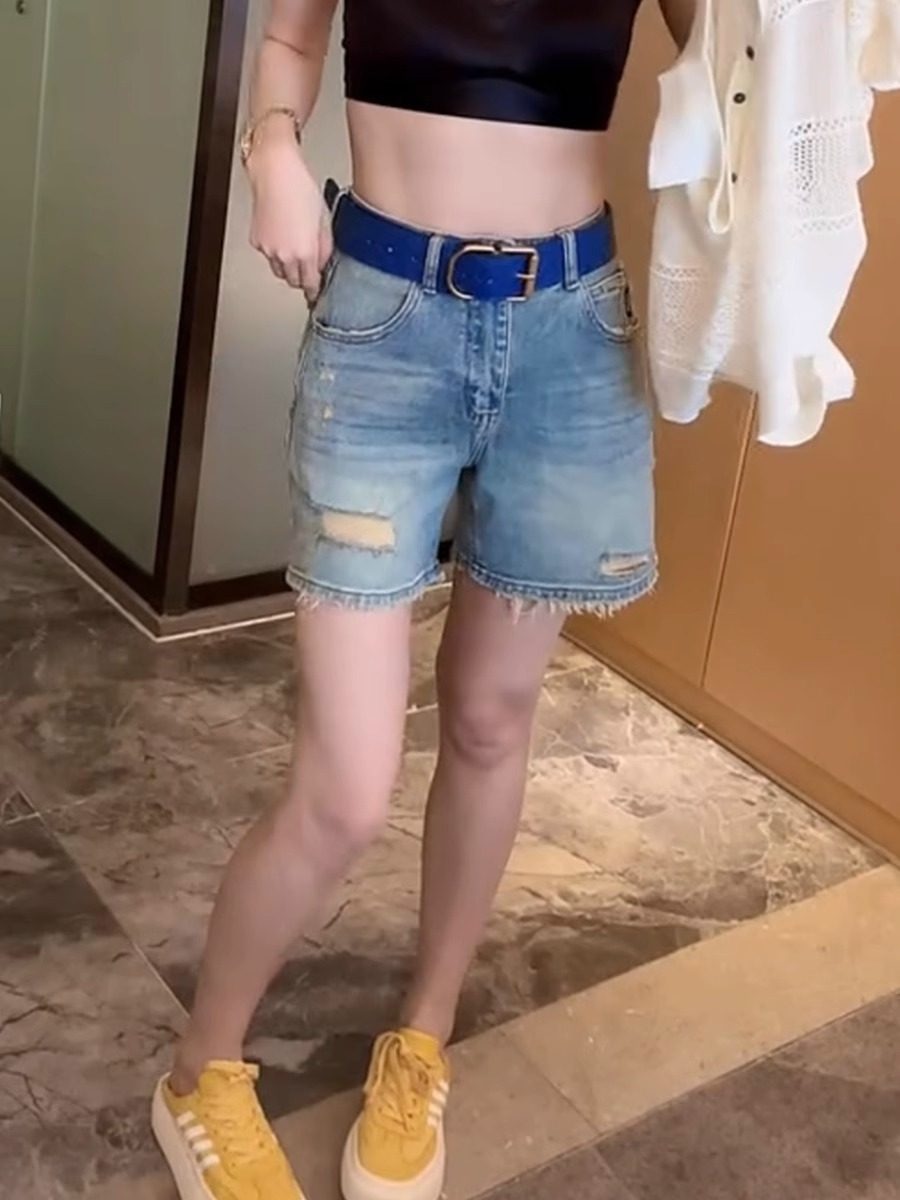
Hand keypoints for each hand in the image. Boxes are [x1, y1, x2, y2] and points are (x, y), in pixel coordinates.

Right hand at [248, 143, 331, 302]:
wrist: (275, 172)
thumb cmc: (300, 189)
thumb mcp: (324, 221)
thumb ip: (325, 248)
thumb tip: (323, 264)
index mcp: (304, 252)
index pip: (310, 285)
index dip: (315, 289)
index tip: (317, 292)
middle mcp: (284, 255)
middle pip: (293, 281)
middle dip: (301, 277)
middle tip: (308, 268)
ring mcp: (268, 249)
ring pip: (279, 270)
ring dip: (288, 267)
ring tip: (295, 250)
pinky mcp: (256, 241)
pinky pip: (268, 255)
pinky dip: (275, 252)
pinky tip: (282, 236)